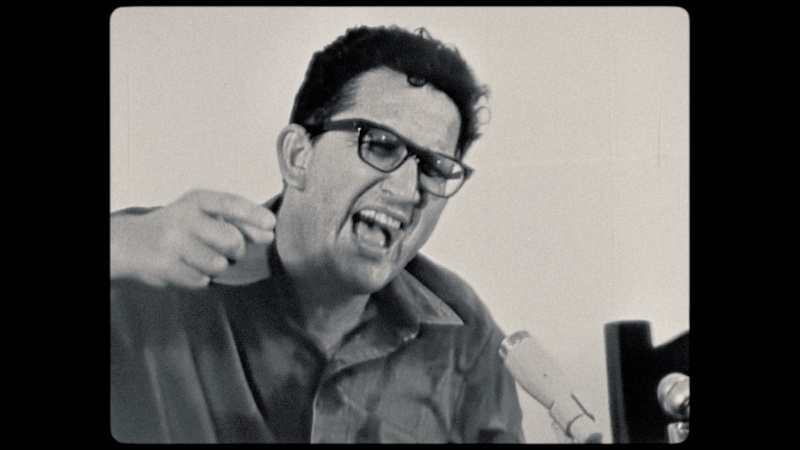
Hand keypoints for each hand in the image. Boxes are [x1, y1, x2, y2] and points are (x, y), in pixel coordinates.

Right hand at [110, 189, 274, 287]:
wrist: (132, 243)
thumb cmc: (178, 228)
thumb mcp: (202, 214)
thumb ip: (235, 221)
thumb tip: (269, 234)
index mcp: (196, 200)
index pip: (231, 204)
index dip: (254, 215)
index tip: (271, 224)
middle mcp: (184, 218)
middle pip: (232, 240)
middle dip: (237, 250)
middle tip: (228, 250)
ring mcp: (173, 243)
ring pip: (218, 265)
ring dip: (216, 267)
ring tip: (201, 258)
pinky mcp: (166, 266)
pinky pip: (201, 280)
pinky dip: (200, 278)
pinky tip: (187, 267)